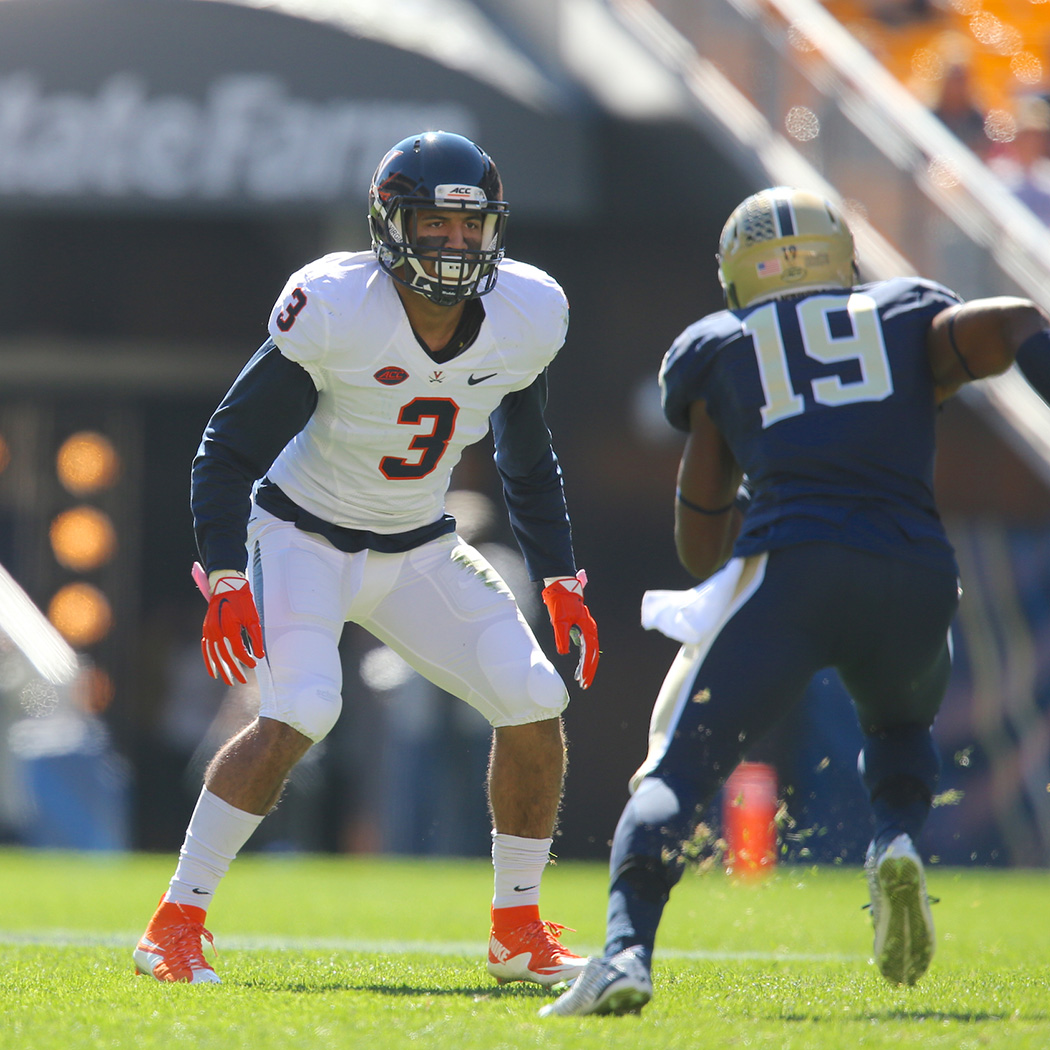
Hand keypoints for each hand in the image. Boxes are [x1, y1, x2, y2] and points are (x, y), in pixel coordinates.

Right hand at [200, 569, 264, 685]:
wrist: (226, 586)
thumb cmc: (242, 601)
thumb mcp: (253, 618)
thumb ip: (255, 638)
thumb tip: (259, 656)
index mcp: (230, 629)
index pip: (238, 651)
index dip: (246, 660)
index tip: (254, 665)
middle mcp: (217, 632)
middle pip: (225, 657)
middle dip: (234, 670)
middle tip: (242, 681)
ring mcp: (209, 631)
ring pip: (214, 655)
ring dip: (221, 669)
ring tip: (228, 681)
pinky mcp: (206, 630)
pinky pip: (206, 649)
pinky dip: (209, 661)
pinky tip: (213, 672)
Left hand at [541, 570, 598, 688]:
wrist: (561, 586)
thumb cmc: (560, 603)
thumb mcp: (559, 621)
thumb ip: (561, 638)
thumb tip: (564, 653)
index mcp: (588, 628)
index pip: (590, 653)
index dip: (587, 668)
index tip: (583, 680)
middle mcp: (590, 629)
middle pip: (593, 654)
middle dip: (589, 670)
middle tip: (584, 685)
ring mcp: (587, 628)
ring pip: (590, 651)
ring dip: (586, 665)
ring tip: (580, 679)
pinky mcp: (582, 627)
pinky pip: (586, 646)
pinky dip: (583, 657)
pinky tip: (578, 666)